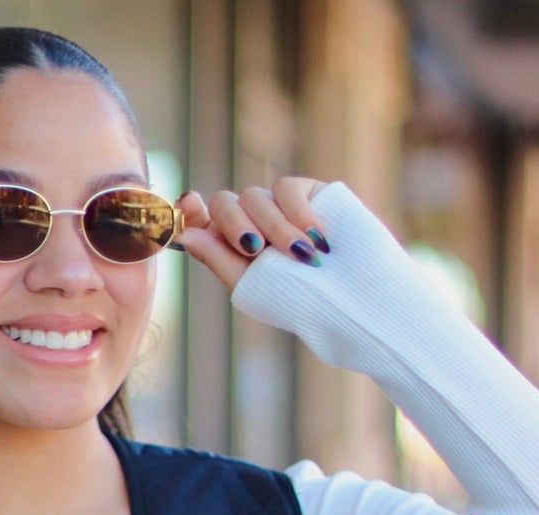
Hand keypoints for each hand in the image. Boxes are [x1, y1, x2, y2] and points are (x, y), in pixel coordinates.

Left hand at [174, 176, 329, 292]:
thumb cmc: (303, 301)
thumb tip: (183, 233)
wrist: (355, 295)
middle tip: (253, 248)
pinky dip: (298, 214)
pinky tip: (316, 240)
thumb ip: (216, 257)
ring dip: (274, 228)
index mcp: (235, 253)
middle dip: (234, 224)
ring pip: (254, 196)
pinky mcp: (309, 193)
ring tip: (301, 256)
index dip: (191, 211)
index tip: (189, 204)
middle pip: (224, 204)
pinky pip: (286, 188)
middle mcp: (254, 227)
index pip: (203, 223)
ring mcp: (280, 209)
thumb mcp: (251, 285)